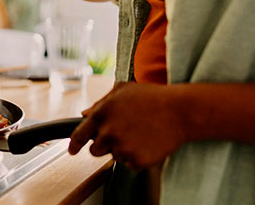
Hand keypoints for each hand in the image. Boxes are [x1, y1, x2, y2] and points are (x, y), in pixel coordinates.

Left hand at [68, 82, 187, 169]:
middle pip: (95, 150)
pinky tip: (148, 142)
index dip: (74, 145)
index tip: (72, 150)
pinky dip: (137, 157)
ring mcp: (122, 148)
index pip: (78, 135)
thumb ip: (100, 103)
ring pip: (114, 157)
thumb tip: (85, 114)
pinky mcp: (137, 161)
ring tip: (140, 133)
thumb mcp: (123, 90)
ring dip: (123, 149)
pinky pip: (130, 164)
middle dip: (104, 144)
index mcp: (101, 114)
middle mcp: (108, 132)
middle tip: (122, 134)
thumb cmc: (153, 97)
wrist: (181, 111)